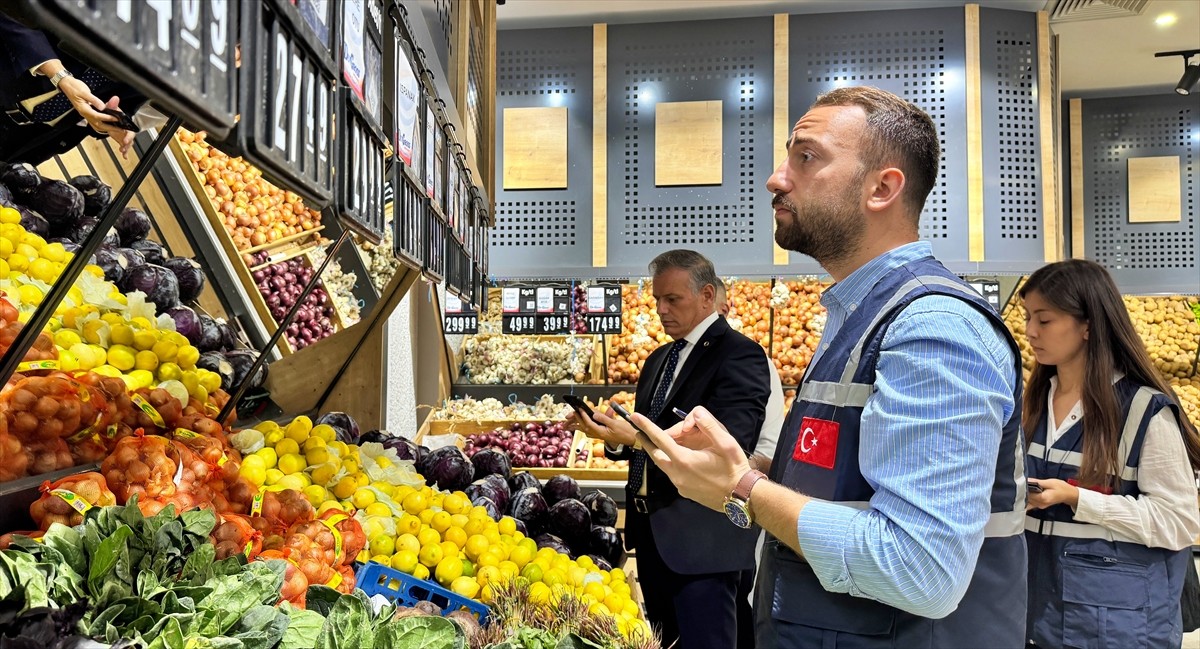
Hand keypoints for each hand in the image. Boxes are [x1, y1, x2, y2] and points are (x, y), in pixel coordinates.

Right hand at [56, 75, 111, 127]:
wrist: (66, 85)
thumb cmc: (74, 87)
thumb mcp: (85, 92)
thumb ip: (94, 100)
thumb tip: (103, 107)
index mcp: (83, 109)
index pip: (97, 116)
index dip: (107, 118)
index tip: (116, 119)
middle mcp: (84, 113)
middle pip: (98, 125)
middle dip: (109, 128)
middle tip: (120, 129)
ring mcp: (85, 114)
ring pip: (96, 125)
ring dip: (106, 128)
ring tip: (116, 129)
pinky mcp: (86, 112)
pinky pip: (94, 122)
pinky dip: (101, 125)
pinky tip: (107, 124)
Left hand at [91, 97, 135, 156]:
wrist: (114, 118)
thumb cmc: (116, 114)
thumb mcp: (113, 109)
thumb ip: (113, 105)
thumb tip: (114, 98)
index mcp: (126, 125)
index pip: (130, 131)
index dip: (128, 136)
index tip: (125, 140)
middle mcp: (126, 132)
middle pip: (130, 139)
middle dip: (127, 144)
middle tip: (123, 147)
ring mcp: (124, 137)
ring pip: (128, 144)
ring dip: (125, 148)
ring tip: (122, 152)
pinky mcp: (121, 140)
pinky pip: (124, 147)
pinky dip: (125, 152)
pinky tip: (124, 157)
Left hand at [572, 406, 638, 448]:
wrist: (632, 439)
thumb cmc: (626, 432)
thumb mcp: (615, 424)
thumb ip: (604, 419)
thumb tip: (594, 414)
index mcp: (601, 432)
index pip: (589, 423)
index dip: (583, 416)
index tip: (579, 409)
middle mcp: (598, 434)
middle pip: (584, 427)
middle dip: (575, 421)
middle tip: (568, 416)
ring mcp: (599, 434)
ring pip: (585, 429)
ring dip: (576, 426)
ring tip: (567, 424)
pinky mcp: (601, 433)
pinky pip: (589, 430)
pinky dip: (583, 427)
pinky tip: (580, 427)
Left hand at [633, 406, 749, 511]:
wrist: (741, 496)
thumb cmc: (735, 469)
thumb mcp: (726, 443)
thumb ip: (709, 426)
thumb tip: (696, 413)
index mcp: (684, 460)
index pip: (660, 439)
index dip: (646, 426)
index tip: (635, 418)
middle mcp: (677, 474)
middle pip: (655, 454)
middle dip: (647, 441)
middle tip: (639, 431)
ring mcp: (680, 484)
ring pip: (663, 465)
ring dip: (661, 453)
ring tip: (663, 443)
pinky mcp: (685, 491)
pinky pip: (673, 474)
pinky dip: (672, 463)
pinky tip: (681, 459)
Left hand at [1026, 479, 1078, 510]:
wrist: (1068, 494)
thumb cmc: (1061, 488)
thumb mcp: (1050, 482)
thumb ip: (1037, 482)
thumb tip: (1027, 480)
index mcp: (1043, 498)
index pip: (1028, 494)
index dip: (1024, 488)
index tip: (1022, 483)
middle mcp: (1040, 504)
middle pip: (1027, 498)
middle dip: (1024, 491)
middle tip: (1022, 484)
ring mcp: (1040, 506)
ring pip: (1027, 501)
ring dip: (1025, 495)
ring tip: (1025, 488)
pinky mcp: (1039, 505)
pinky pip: (1030, 504)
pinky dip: (1027, 499)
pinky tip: (1026, 494)